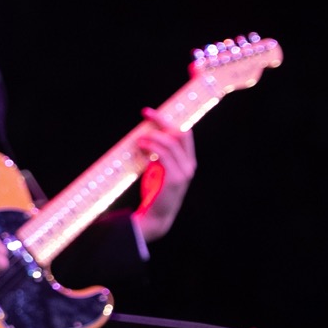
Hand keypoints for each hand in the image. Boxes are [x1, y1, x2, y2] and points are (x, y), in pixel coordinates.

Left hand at [132, 107, 197, 242]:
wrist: (156, 216)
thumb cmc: (155, 191)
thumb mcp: (158, 168)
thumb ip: (158, 153)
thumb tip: (145, 134)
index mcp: (187, 160)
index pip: (183, 133)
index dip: (168, 120)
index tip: (149, 112)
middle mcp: (189, 164)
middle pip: (180, 133)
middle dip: (162, 120)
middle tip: (145, 113)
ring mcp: (184, 172)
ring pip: (171, 143)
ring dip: (153, 136)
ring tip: (139, 138)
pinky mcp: (175, 179)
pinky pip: (164, 155)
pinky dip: (152, 147)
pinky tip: (141, 145)